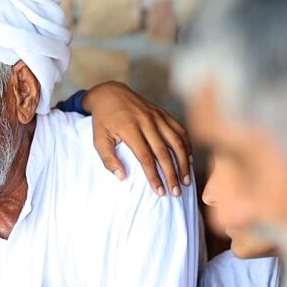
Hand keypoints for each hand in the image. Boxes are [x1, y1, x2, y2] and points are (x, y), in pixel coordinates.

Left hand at [83, 81, 191, 196]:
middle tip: (176, 192)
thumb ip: (108, 160)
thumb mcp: (98, 140)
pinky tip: (188, 159)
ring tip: (185, 180)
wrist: (110, 94)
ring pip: (176, 141)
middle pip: (164, 152)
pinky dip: (186, 145)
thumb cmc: (103, 120)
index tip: (159, 191)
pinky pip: (180, 129)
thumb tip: (122, 177)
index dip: (154, 176)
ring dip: (183, 162)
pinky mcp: (163, 113)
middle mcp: (146, 121)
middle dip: (172, 174)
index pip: (145, 157)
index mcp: (129, 129)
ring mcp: (156, 116)